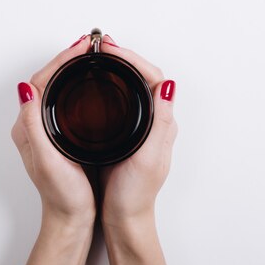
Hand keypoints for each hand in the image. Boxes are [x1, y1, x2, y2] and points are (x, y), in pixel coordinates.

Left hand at [10, 35, 96, 227]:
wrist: (70, 218)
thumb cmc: (61, 194)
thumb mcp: (47, 160)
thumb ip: (34, 125)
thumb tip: (25, 88)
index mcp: (27, 127)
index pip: (40, 80)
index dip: (62, 60)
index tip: (82, 48)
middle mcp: (32, 124)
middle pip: (48, 79)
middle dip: (68, 58)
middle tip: (90, 45)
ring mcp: (44, 128)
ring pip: (57, 87)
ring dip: (72, 68)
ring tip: (91, 56)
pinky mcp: (57, 134)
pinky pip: (64, 99)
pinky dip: (76, 84)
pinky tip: (90, 83)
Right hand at [98, 34, 177, 226]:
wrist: (125, 218)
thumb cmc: (135, 194)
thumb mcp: (148, 158)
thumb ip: (159, 122)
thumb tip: (168, 85)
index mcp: (162, 122)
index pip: (152, 76)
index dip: (131, 58)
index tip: (110, 49)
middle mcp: (155, 121)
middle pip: (142, 76)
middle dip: (123, 57)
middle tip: (101, 46)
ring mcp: (142, 127)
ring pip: (132, 86)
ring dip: (117, 68)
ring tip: (98, 57)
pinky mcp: (128, 134)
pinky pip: (123, 99)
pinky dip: (111, 85)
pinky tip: (96, 84)